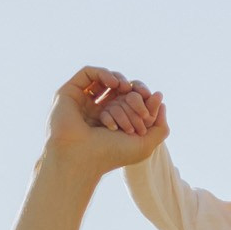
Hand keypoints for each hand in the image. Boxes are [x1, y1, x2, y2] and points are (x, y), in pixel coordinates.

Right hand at [45, 67, 167, 172]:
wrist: (82, 157)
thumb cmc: (111, 154)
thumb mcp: (145, 145)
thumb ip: (160, 128)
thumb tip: (160, 101)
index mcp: (114, 123)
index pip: (133, 102)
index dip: (144, 97)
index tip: (153, 98)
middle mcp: (98, 111)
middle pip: (122, 92)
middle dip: (135, 95)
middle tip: (140, 102)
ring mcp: (83, 102)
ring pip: (107, 82)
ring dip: (122, 81)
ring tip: (126, 89)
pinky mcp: (69, 92)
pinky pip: (88, 73)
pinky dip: (104, 73)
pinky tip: (114, 84)